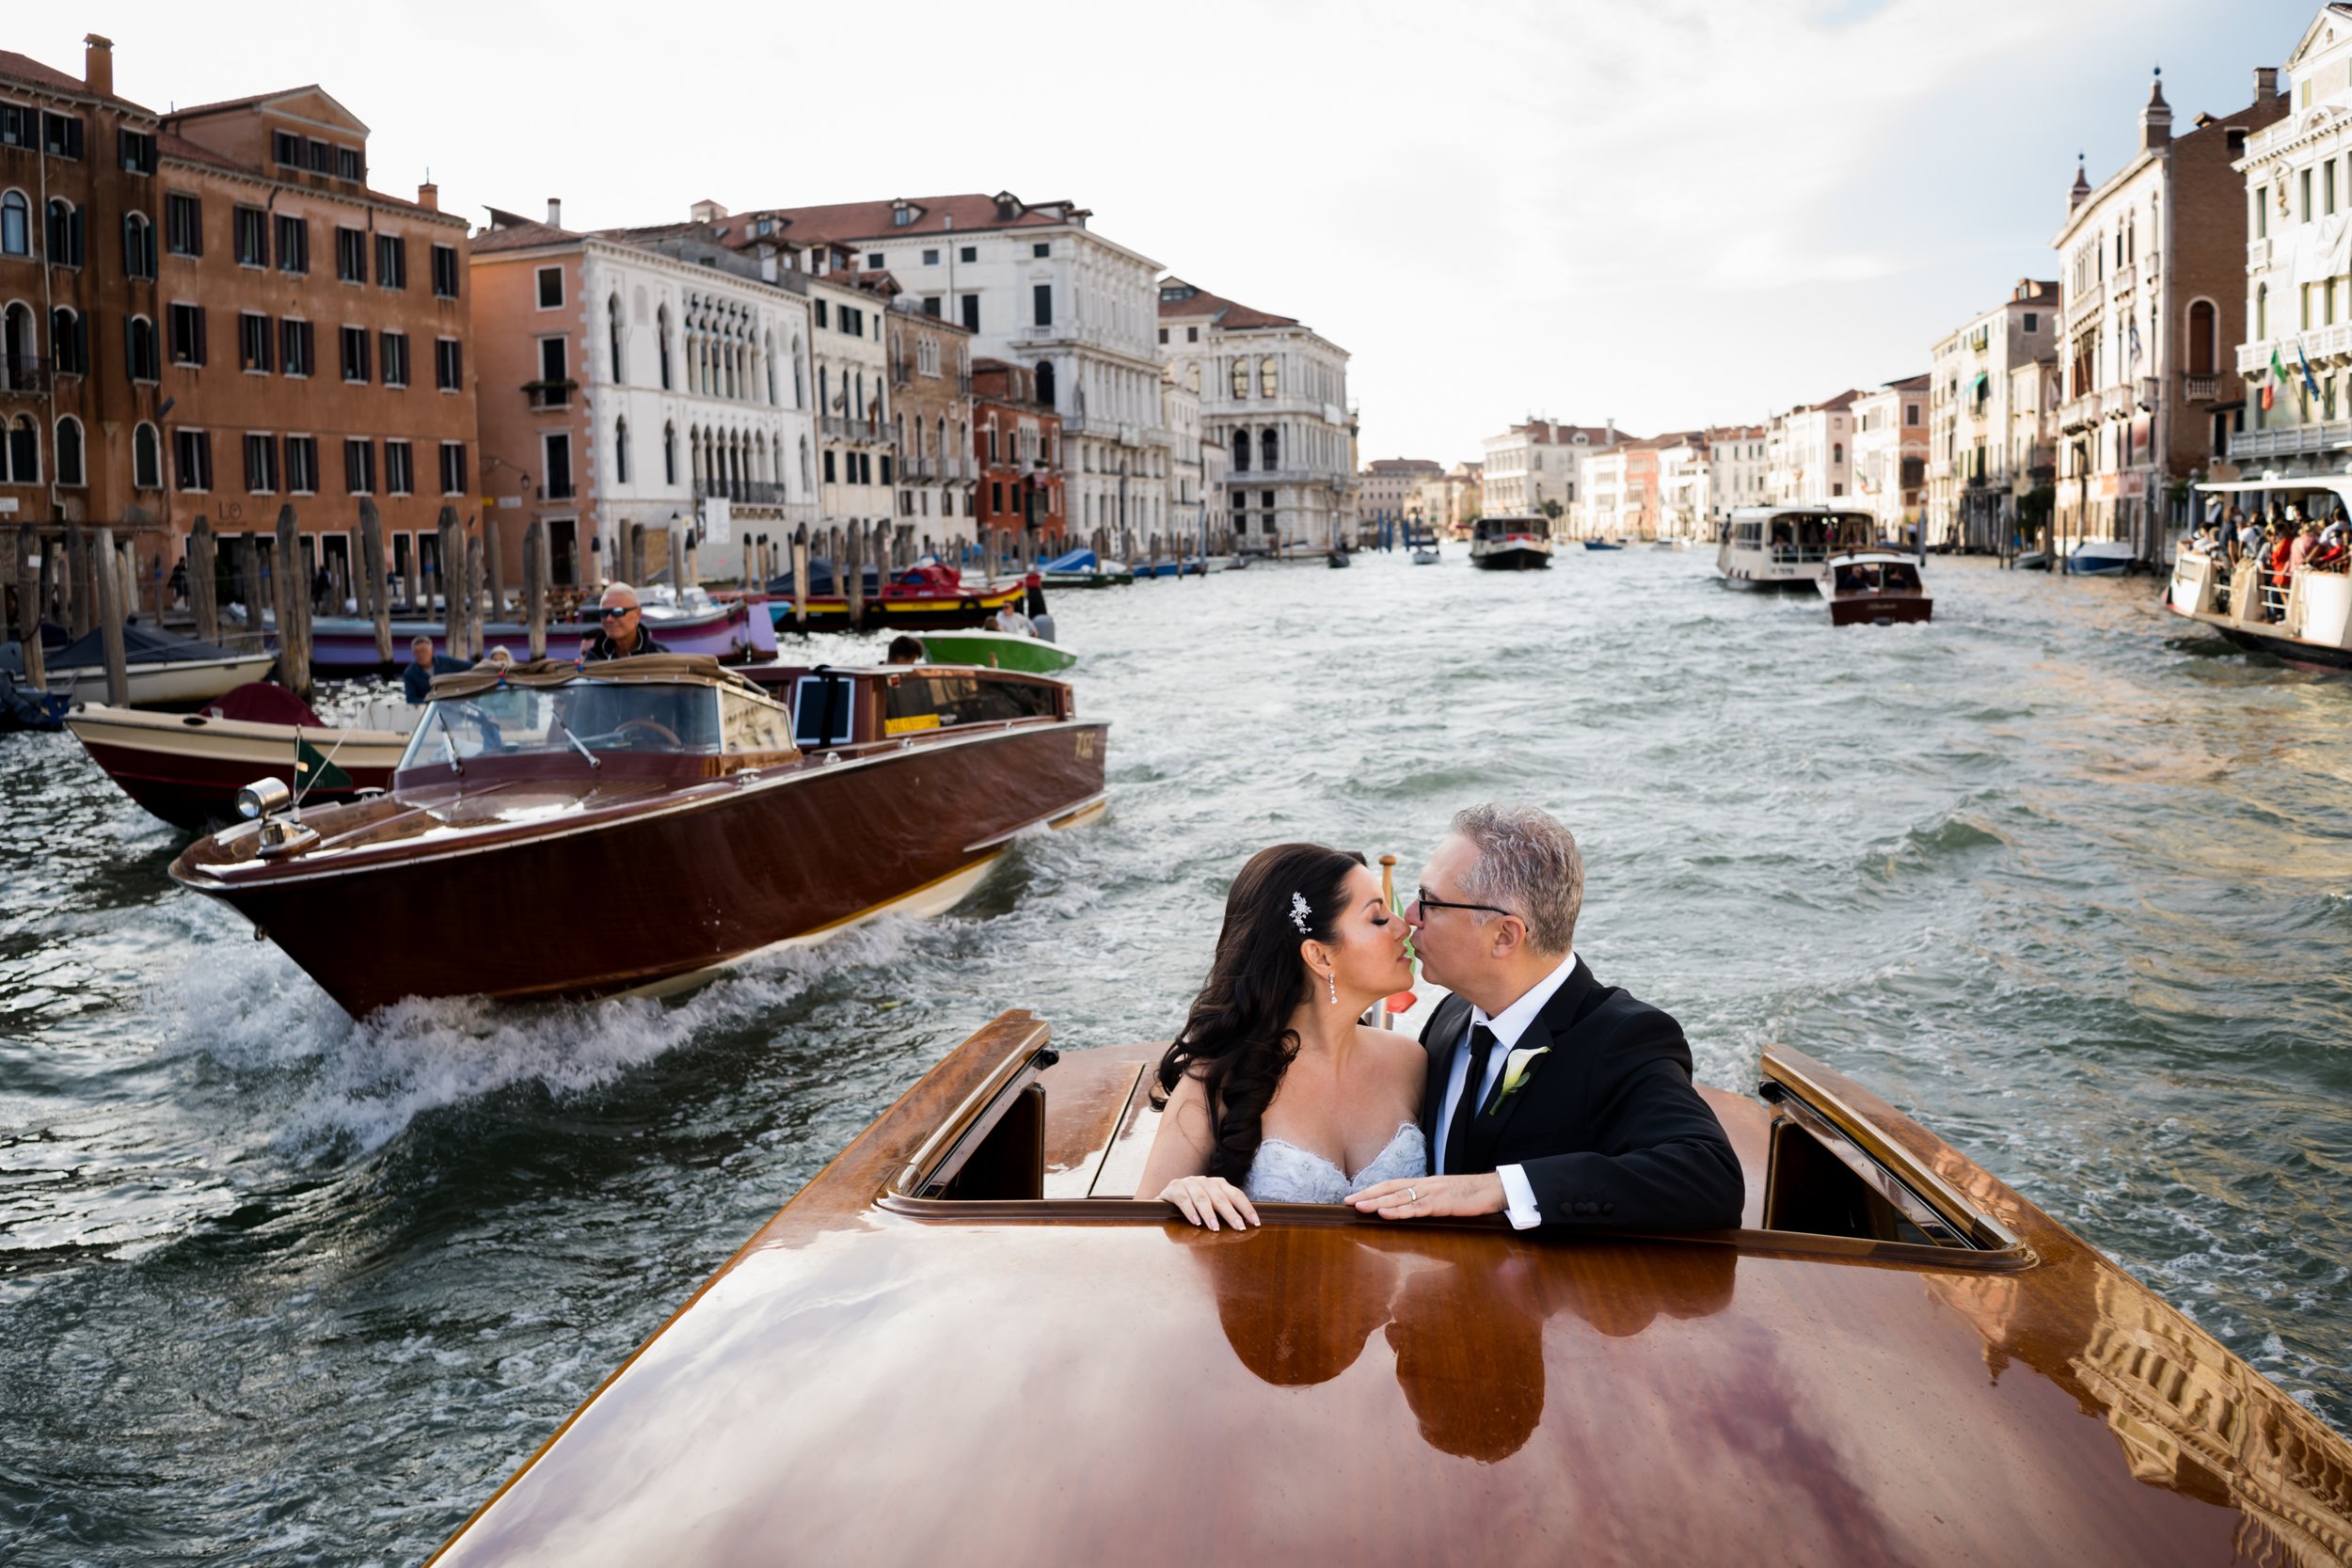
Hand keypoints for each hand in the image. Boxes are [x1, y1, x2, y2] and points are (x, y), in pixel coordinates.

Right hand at [1158, 1175, 1258, 1231]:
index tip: (1255, 1222)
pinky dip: (1190, 1211)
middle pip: (1221, 1197)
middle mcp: (1205, 1181)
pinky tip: (1196, 1222)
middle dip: (1231, 1213)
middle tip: (1239, 1227)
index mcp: (1217, 1184)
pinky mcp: (1174, 1189)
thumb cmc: (1193, 1208)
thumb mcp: (1210, 1210)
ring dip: (1209, 1214)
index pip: (1236, 1195)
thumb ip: (1223, 1217)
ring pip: (1202, 1198)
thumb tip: (1243, 1229)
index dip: (1246, 1208)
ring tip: (1215, 1228)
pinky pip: (1184, 1200)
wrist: (1166, 1202)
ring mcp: (1189, 1183)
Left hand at [1347, 1172, 1505, 1219]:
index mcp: (1424, 1183)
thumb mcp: (1444, 1196)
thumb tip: (1410, 1209)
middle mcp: (1424, 1185)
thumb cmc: (1470, 1194)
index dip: (1372, 1189)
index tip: (1353, 1195)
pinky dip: (1399, 1211)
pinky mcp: (1442, 1204)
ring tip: (1359, 1206)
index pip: (1392, 1184)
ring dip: (1377, 1202)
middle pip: (1390, 1188)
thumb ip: (1427, 1201)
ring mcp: (1432, 1193)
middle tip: (1347, 1201)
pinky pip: (1416, 1208)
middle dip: (1367, 1194)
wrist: (1494, 1189)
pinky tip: (1385, 1213)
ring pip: (1399, 1197)